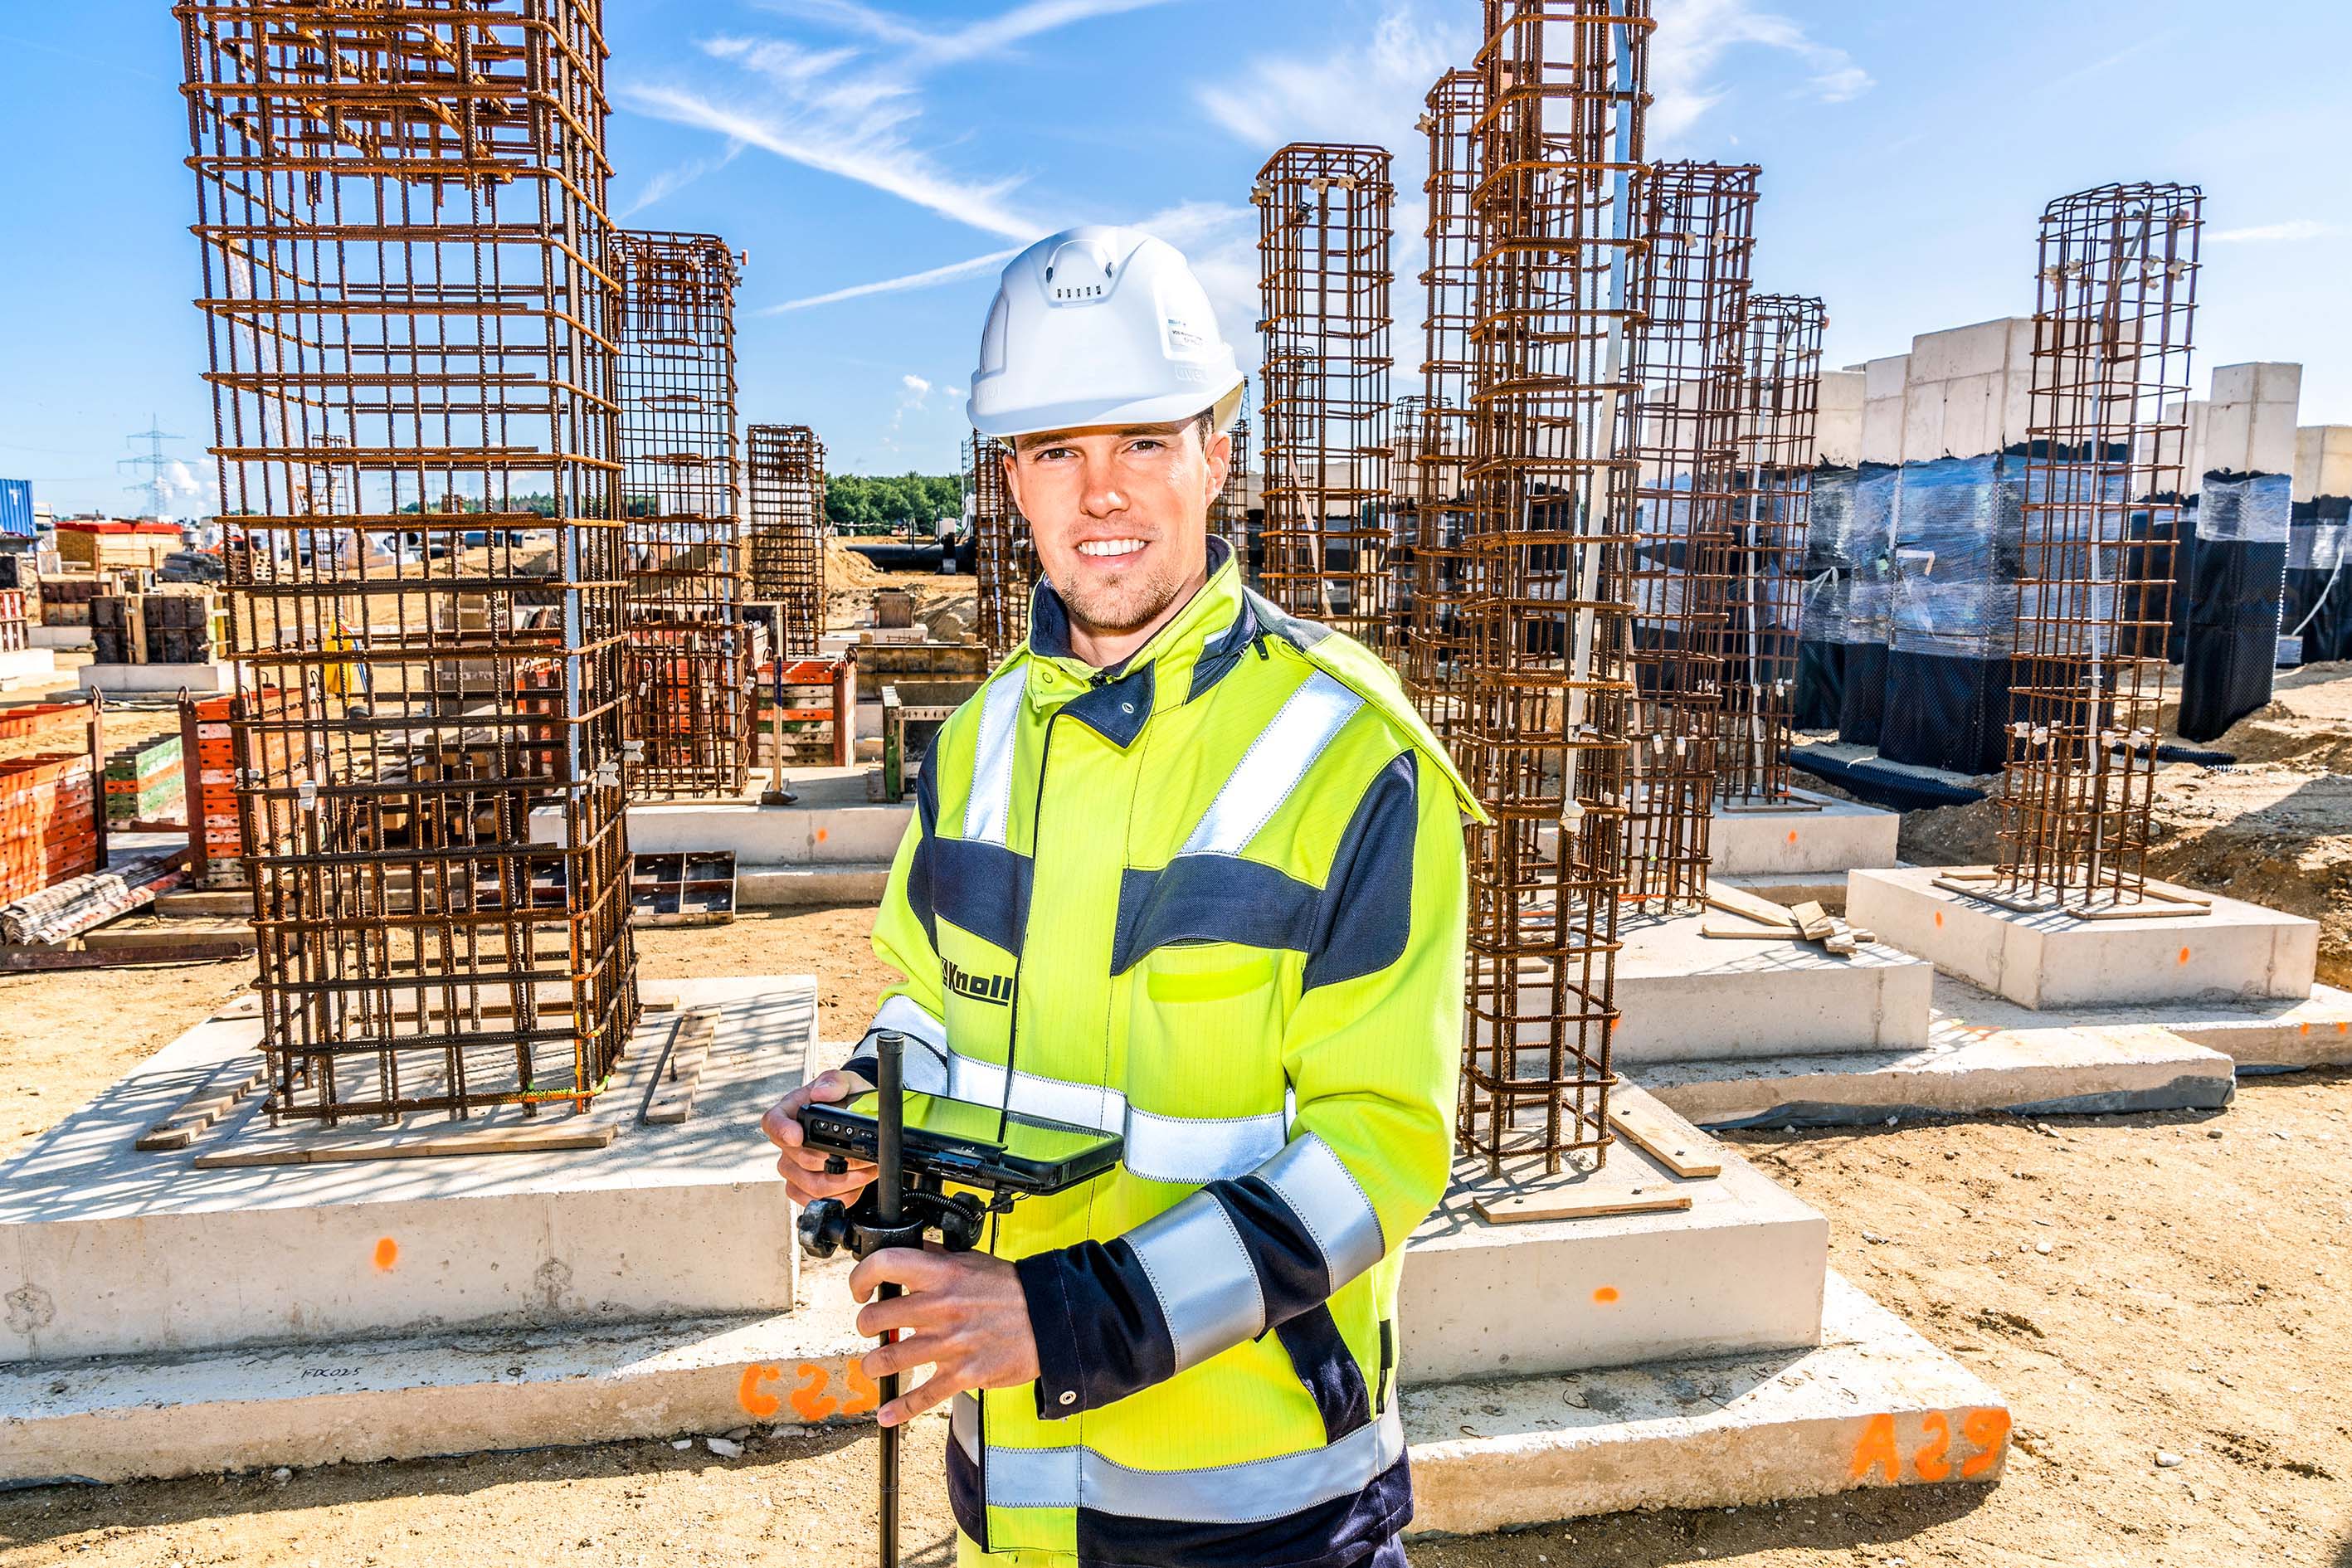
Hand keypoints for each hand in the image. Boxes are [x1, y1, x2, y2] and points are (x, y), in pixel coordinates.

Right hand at [760, 1068, 874, 1207]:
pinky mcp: (804, 1189)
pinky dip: (844, 1195)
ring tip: (868, 1168)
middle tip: (863, 1156)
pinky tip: (858, 1181)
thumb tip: (820, 1092)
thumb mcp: (847, 1082)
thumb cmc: (848, 1100)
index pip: (772, 1123)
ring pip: (812, 1186)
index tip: (798, 1135)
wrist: (863, 1120)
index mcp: (790, 1112)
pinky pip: (819, 1201)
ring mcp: (794, 1168)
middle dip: (836, 1161)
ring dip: (845, 1181)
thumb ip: (834, 1082)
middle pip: (799, 1161)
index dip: (782, 1131)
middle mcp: (788, 1142)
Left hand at [850, 1249, 1041, 1426]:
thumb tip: (910, 1248)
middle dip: (864, 1325)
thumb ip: (937, 1257)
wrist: (1050, 1319)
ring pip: (890, 1358)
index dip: (861, 1276)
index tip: (859, 1289)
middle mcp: (941, 1308)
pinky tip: (887, 1414)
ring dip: (873, 1364)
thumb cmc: (1013, 1289)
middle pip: (877, 1318)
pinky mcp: (962, 1374)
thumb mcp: (972, 1260)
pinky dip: (900, 1409)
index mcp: (943, 1275)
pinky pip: (922, 1396)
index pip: (886, 1265)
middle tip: (868, 1328)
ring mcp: (950, 1344)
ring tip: (873, 1364)